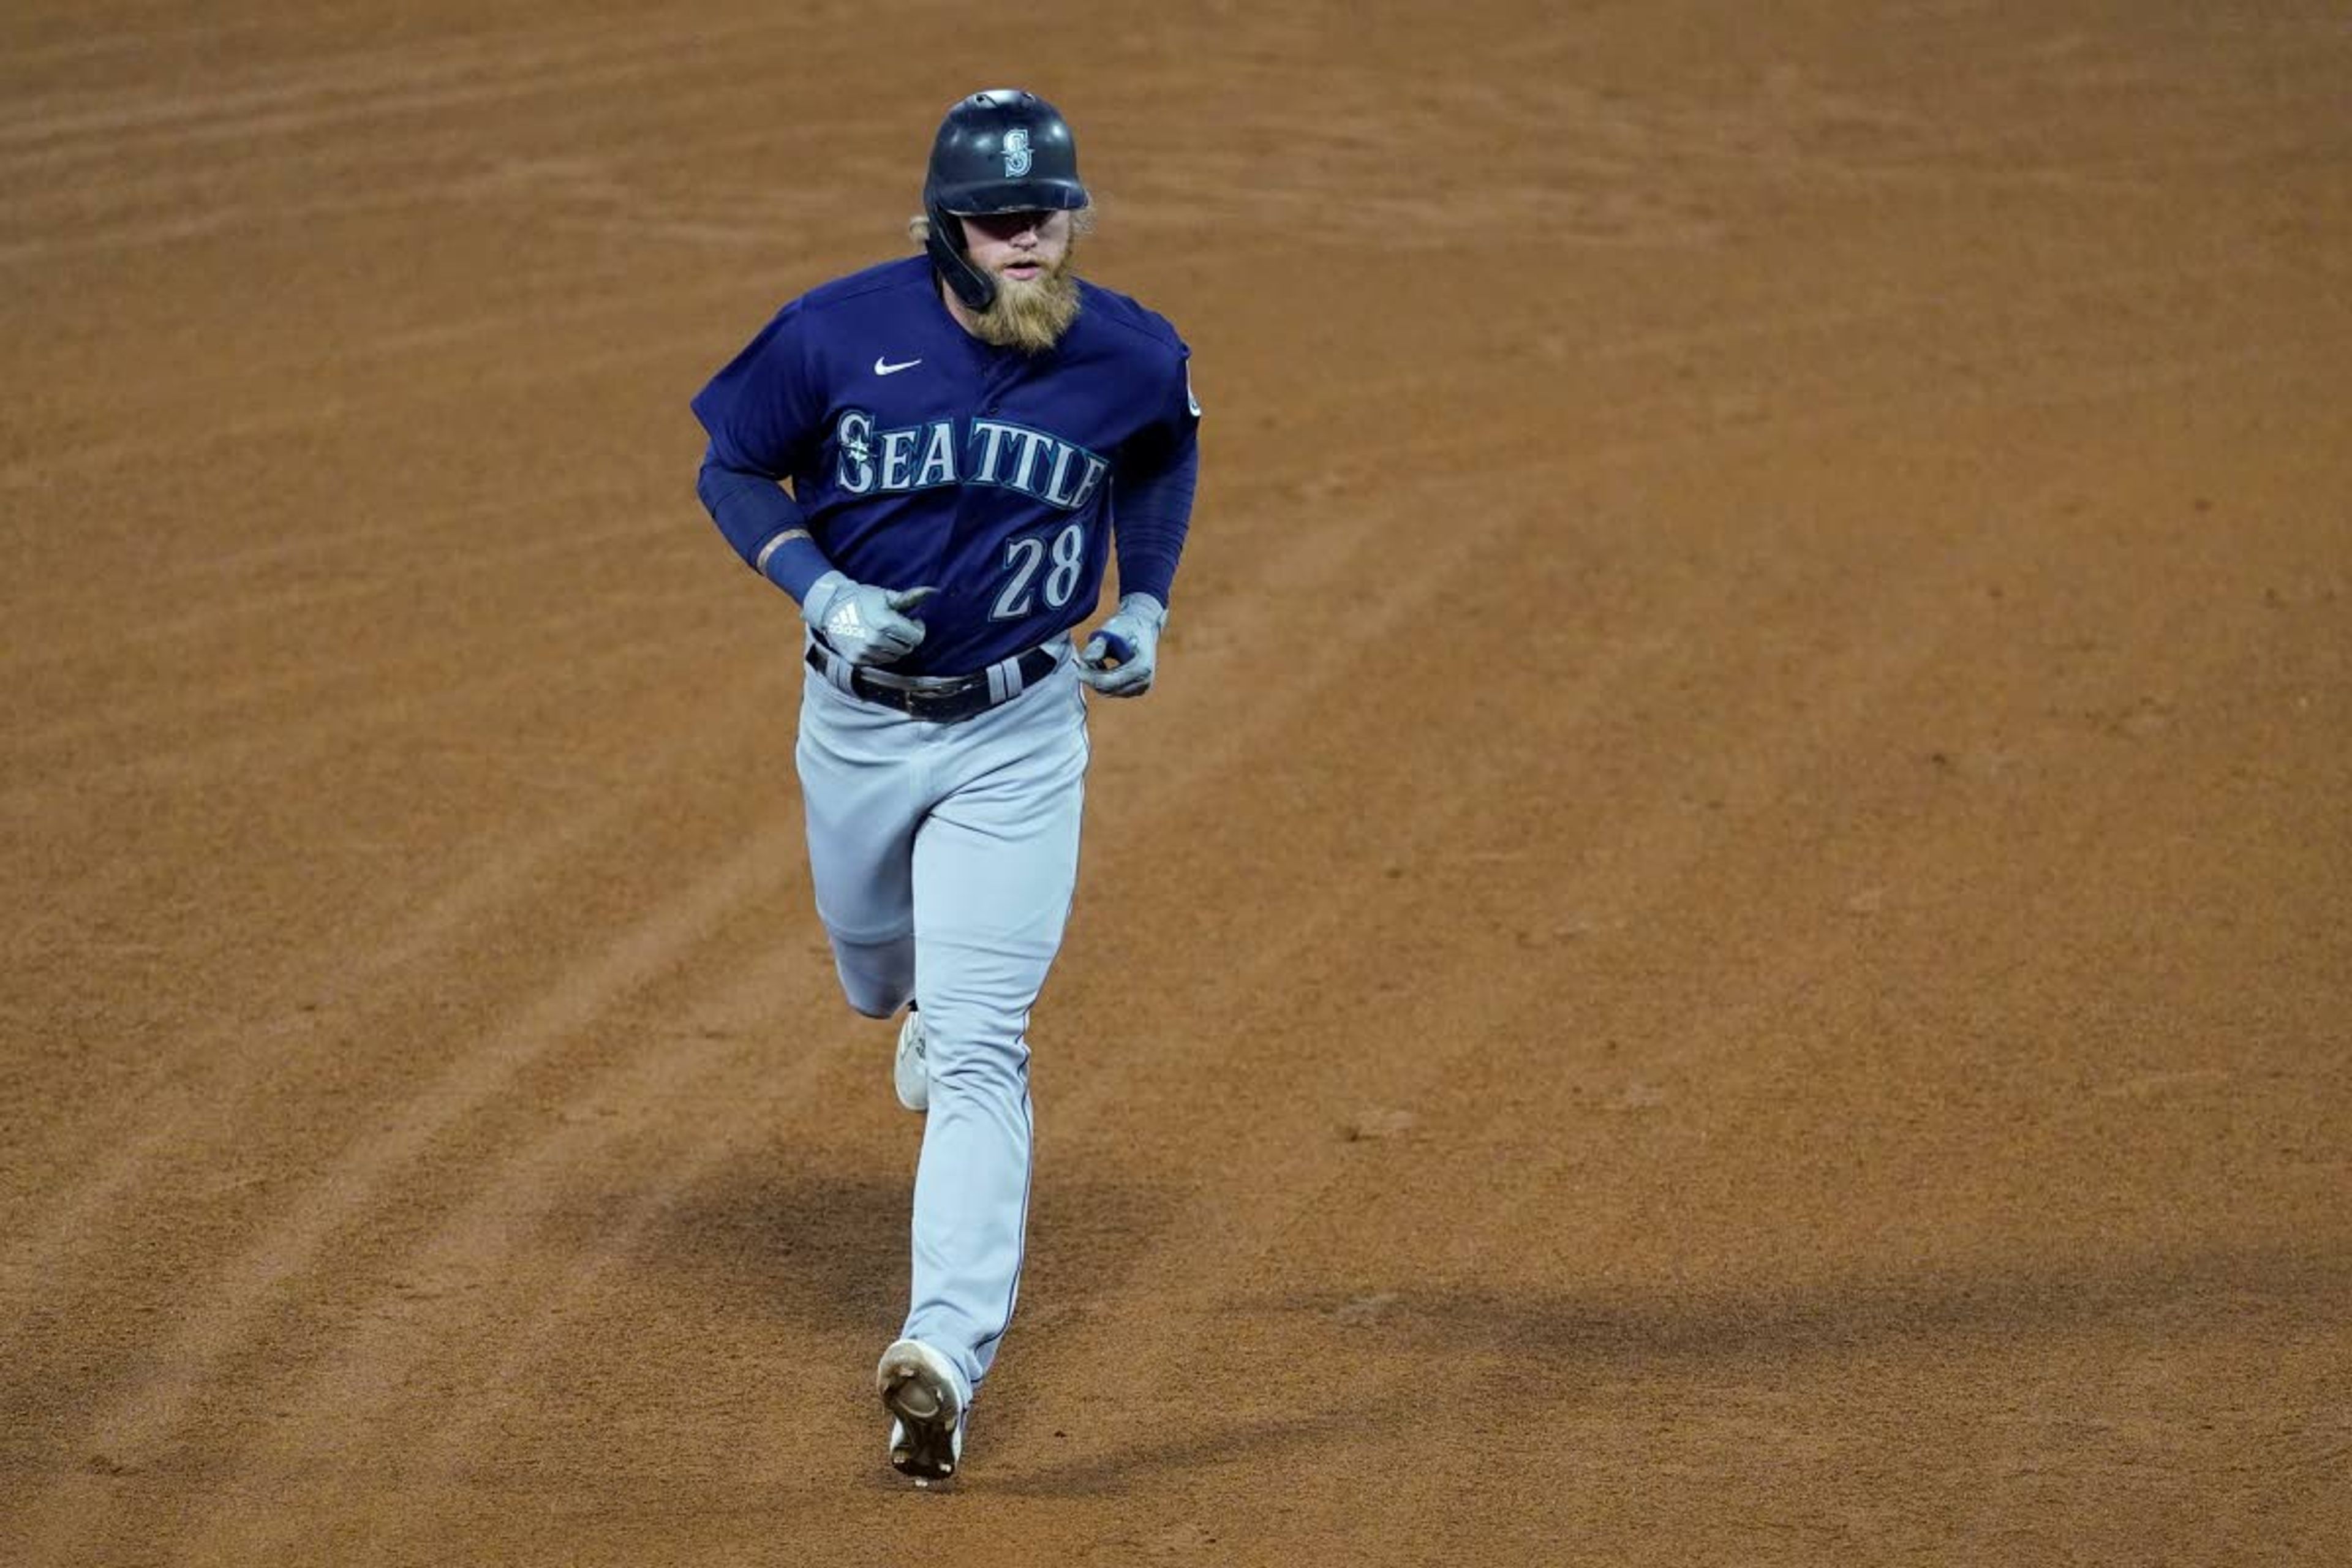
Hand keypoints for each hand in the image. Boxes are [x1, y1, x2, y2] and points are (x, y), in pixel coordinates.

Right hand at [802, 572, 937, 666]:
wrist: (831, 607)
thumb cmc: (862, 598)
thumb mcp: (886, 596)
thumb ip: (910, 598)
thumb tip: (933, 591)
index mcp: (885, 623)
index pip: (916, 637)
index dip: (918, 628)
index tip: (913, 621)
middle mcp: (875, 640)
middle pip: (907, 648)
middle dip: (906, 637)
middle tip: (897, 627)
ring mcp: (864, 652)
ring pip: (894, 656)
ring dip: (894, 646)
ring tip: (884, 632)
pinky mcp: (856, 660)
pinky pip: (880, 661)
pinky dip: (881, 653)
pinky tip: (873, 640)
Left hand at [1076, 592, 1166, 696]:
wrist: (1142, 626)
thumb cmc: (1125, 626)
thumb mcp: (1110, 631)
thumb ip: (1097, 646)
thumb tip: (1085, 659)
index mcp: (1142, 668)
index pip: (1109, 682)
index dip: (1091, 677)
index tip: (1079, 665)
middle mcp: (1144, 682)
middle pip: (1108, 689)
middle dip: (1092, 678)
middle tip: (1081, 661)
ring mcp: (1141, 688)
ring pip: (1108, 691)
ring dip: (1096, 679)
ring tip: (1094, 659)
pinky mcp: (1135, 690)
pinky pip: (1112, 690)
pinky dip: (1102, 680)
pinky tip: (1101, 665)